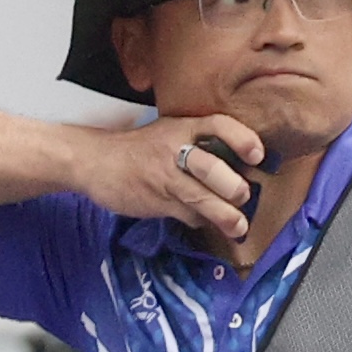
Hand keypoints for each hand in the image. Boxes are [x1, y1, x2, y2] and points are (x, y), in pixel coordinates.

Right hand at [79, 114, 263, 239]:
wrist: (94, 160)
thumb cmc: (141, 149)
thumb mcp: (170, 134)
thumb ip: (201, 146)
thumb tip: (242, 168)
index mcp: (183, 128)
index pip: (219, 125)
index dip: (242, 139)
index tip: (257, 156)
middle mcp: (176, 149)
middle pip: (213, 168)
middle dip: (234, 187)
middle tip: (243, 196)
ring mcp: (165, 176)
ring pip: (202, 197)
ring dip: (226, 215)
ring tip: (239, 226)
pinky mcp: (156, 200)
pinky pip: (187, 214)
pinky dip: (200, 220)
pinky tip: (204, 221)